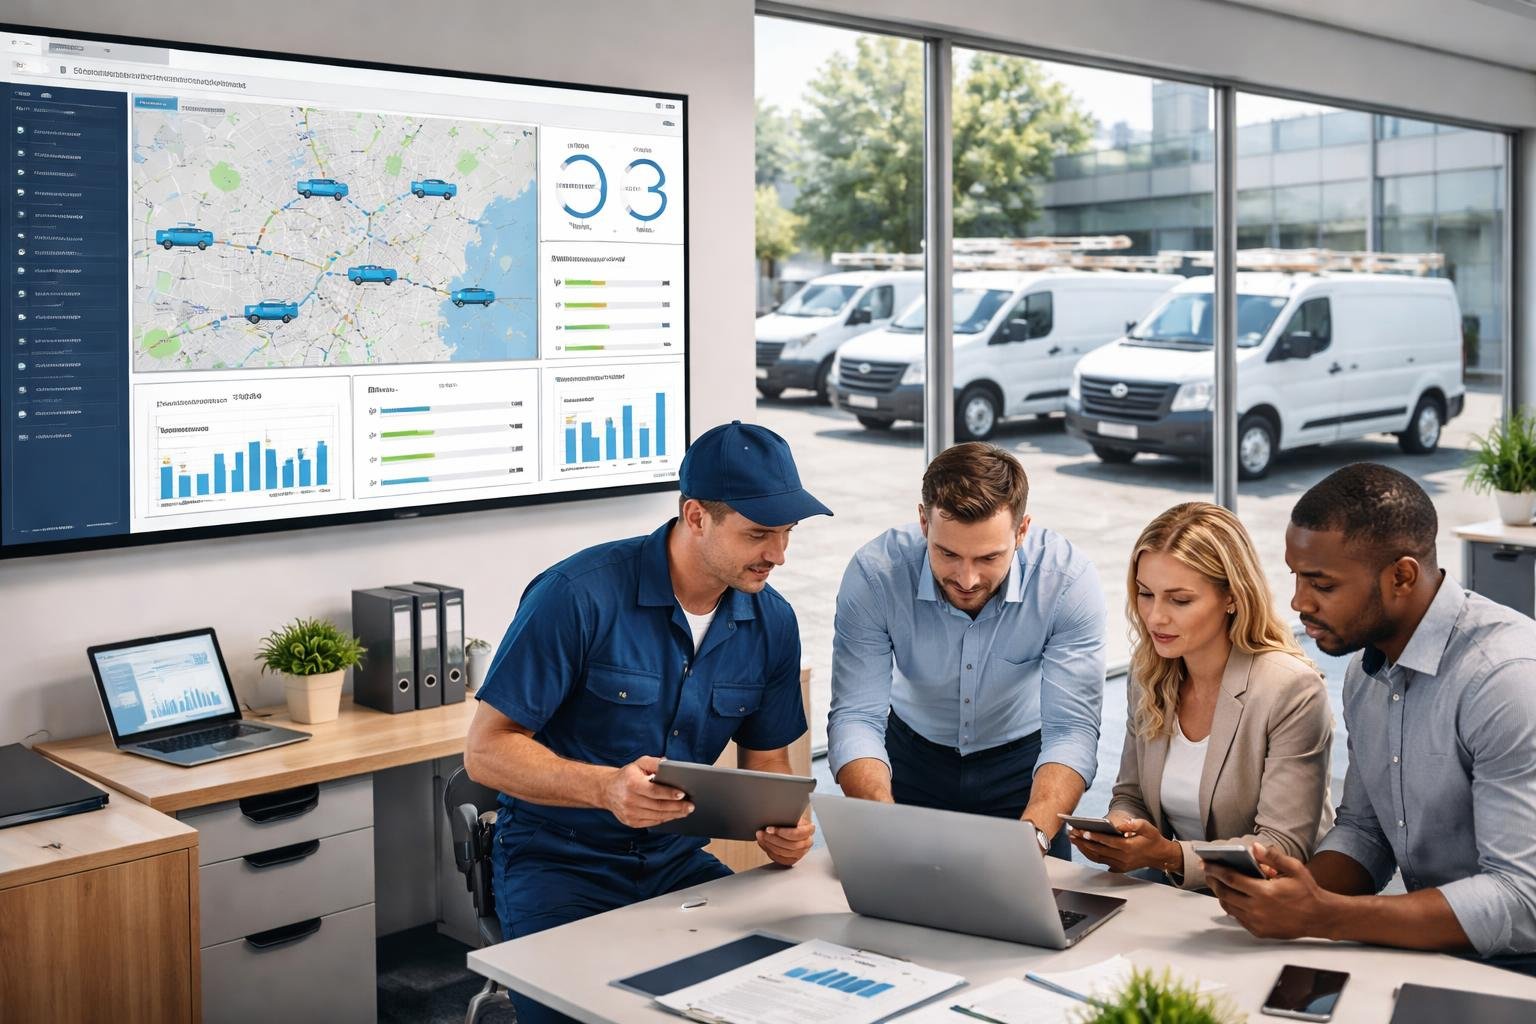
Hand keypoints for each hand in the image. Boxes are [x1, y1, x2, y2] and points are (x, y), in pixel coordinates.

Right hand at [600, 755, 694, 827]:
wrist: (607, 790)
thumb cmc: (628, 775)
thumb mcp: (639, 763)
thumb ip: (654, 762)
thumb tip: (669, 764)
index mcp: (632, 783)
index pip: (654, 791)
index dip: (669, 793)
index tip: (683, 794)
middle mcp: (629, 799)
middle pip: (658, 806)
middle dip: (677, 807)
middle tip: (691, 806)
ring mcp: (629, 813)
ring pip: (657, 816)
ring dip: (673, 814)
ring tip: (686, 811)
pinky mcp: (631, 822)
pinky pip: (652, 822)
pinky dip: (664, 819)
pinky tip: (673, 815)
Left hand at [756, 810, 814, 866]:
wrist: (793, 827)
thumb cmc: (791, 820)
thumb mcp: (791, 815)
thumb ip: (786, 817)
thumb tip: (773, 817)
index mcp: (809, 830)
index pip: (798, 833)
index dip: (782, 832)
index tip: (769, 828)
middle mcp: (807, 843)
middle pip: (791, 845)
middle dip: (774, 839)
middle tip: (762, 833)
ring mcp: (801, 853)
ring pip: (785, 853)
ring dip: (770, 845)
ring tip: (761, 837)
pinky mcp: (793, 859)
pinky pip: (781, 859)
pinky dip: (770, 852)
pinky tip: (764, 844)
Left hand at [1067, 815, 1180, 873]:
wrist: (1159, 856)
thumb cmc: (1152, 839)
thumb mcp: (1148, 828)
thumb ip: (1135, 824)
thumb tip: (1121, 825)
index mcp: (1128, 848)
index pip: (1107, 842)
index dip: (1094, 837)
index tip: (1082, 831)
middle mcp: (1122, 858)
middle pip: (1098, 850)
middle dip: (1083, 841)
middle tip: (1072, 833)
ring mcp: (1119, 865)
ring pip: (1097, 857)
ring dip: (1083, 848)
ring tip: (1073, 838)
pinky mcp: (1118, 868)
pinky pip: (1100, 861)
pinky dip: (1089, 854)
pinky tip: (1082, 846)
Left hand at [1205, 843, 1332, 940]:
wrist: (1321, 918)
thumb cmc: (1308, 892)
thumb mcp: (1294, 868)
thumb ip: (1272, 857)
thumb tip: (1253, 847)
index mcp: (1264, 892)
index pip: (1231, 879)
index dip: (1215, 870)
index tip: (1205, 863)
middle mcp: (1258, 909)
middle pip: (1225, 894)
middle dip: (1213, 882)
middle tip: (1208, 872)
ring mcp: (1258, 923)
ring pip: (1229, 907)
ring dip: (1221, 894)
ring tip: (1218, 883)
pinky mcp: (1260, 931)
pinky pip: (1239, 918)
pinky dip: (1232, 907)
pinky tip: (1233, 897)